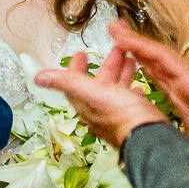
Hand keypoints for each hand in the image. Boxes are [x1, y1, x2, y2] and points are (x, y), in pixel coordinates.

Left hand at [32, 47, 168, 150]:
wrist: (149, 137)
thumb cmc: (122, 115)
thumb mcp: (92, 92)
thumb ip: (66, 82)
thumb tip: (38, 78)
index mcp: (87, 103)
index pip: (75, 83)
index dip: (76, 67)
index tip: (79, 54)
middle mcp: (100, 110)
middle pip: (99, 84)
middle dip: (105, 66)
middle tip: (114, 50)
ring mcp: (117, 115)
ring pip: (115, 90)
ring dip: (120, 73)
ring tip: (129, 59)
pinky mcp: (133, 118)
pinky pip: (130, 100)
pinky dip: (132, 90)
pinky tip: (138, 87)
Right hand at [110, 20, 188, 155]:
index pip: (163, 58)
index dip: (141, 45)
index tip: (120, 35)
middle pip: (158, 57)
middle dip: (135, 42)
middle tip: (114, 27)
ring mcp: (187, 93)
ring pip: (159, 67)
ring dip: (140, 52)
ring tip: (120, 39)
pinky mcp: (186, 102)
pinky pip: (164, 81)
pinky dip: (149, 69)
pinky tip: (139, 64)